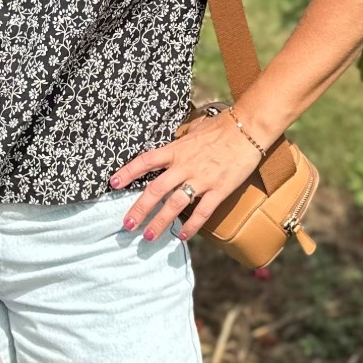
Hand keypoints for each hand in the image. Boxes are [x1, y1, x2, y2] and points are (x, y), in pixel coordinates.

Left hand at [109, 115, 268, 243]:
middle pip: (155, 190)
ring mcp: (202, 179)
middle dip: (139, 209)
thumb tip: (172, 147)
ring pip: (174, 205)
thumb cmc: (223, 126)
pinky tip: (182, 236)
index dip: (128, 172)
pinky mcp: (219, 190)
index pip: (146, 161)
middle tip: (127, 225)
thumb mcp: (195, 130)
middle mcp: (185, 165)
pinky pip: (202, 212)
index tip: (113, 183)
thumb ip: (181, 143)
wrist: (248, 128)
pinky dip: (191, 226)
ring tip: (149, 236)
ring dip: (160, 222)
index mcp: (177, 150)